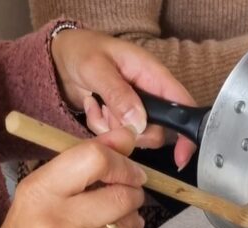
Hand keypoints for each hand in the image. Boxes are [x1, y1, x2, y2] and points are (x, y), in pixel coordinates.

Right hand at [0, 135, 145, 227]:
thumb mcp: (40, 191)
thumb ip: (82, 162)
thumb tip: (128, 137)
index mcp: (40, 193)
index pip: (94, 160)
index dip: (121, 161)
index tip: (129, 168)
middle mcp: (57, 224)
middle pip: (120, 195)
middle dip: (132, 191)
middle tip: (127, 193)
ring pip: (128, 224)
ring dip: (130, 217)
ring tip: (113, 219)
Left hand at [50, 29, 196, 170]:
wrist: (61, 57)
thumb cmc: (82, 50)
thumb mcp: (97, 67)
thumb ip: (118, 94)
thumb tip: (139, 123)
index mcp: (153, 75)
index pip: (183, 106)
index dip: (186, 134)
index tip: (180, 158)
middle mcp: (149, 95)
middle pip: (156, 132)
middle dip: (130, 131)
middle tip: (108, 112)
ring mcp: (136, 110)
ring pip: (135, 138)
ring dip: (111, 128)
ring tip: (96, 103)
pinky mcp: (121, 120)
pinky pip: (116, 137)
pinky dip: (100, 127)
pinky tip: (92, 106)